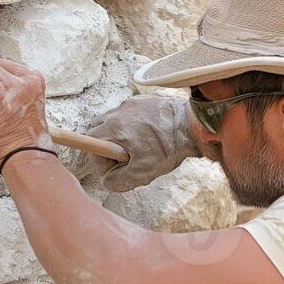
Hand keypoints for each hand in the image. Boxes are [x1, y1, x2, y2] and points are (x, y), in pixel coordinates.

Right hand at [84, 96, 198, 190]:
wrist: (193, 125)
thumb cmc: (169, 147)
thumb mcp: (142, 172)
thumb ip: (119, 181)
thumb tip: (107, 181)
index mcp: (114, 127)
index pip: (90, 143)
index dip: (99, 161)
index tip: (113, 169)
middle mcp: (119, 111)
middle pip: (100, 131)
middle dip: (108, 148)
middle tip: (126, 161)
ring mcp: (131, 104)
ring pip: (114, 124)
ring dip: (120, 138)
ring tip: (140, 150)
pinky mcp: (142, 101)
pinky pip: (129, 116)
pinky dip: (133, 128)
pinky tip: (150, 138)